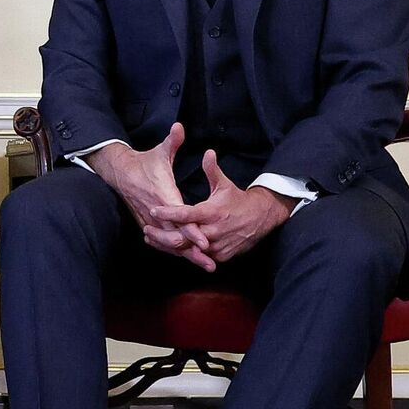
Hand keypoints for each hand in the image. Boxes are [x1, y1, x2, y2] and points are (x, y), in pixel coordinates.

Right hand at [88, 123, 208, 267]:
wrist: (120, 172)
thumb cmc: (144, 163)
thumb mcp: (159, 152)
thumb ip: (172, 141)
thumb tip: (180, 126)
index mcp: (162, 195)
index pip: (179, 217)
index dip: (192, 230)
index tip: (205, 241)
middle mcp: (156, 211)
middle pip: (176, 237)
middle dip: (193, 252)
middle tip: (211, 263)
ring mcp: (150, 219)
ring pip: (169, 244)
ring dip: (186, 255)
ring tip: (205, 265)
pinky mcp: (147, 223)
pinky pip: (162, 242)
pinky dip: (174, 251)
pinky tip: (187, 257)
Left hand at [148, 151, 292, 267]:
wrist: (262, 218)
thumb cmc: (238, 200)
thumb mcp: (225, 185)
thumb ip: (212, 170)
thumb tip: (208, 152)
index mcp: (213, 212)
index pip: (187, 214)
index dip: (170, 213)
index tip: (154, 210)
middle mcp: (215, 231)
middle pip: (184, 237)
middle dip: (163, 234)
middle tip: (146, 228)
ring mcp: (218, 245)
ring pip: (189, 249)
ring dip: (169, 245)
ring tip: (150, 238)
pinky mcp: (222, 255)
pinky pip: (199, 256)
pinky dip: (183, 252)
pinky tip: (167, 247)